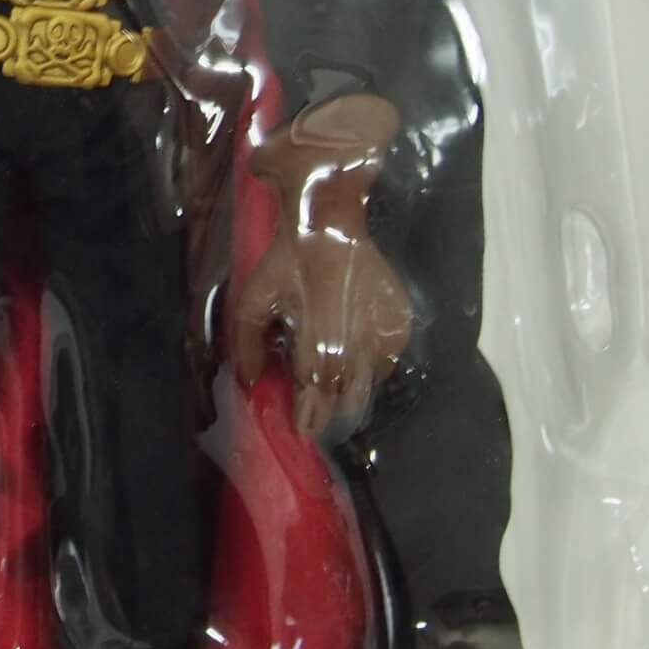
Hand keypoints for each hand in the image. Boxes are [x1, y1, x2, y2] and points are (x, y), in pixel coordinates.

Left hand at [234, 91, 413, 436]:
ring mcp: (385, 337)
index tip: (300, 427)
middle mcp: (358, 349)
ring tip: (333, 369)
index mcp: (320, 346)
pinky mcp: (401, 324)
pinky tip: (353, 345)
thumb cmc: (287, 261)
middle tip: (314, 401)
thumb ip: (246, 345)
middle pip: (346, 401)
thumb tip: (252, 382)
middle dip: (330, 407)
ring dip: (350, 385)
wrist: (331, 221)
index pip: (318, 404)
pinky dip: (372, 363)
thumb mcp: (252, 299)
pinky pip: (388, 361)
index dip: (309, 420)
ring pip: (369, 384)